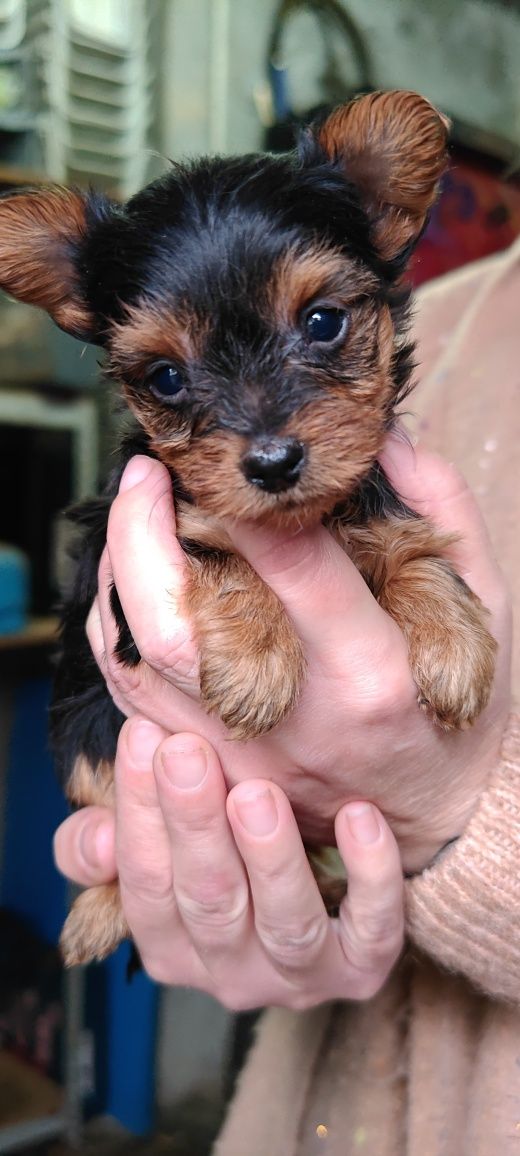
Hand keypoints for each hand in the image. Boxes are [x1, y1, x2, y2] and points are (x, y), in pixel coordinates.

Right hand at [54, 717, 403, 1006]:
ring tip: (257, 794)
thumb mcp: (160, 848)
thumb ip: (104, 846)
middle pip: (208, 900)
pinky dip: (369, 877)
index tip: (143, 735)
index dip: (138, 810)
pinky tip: (359, 816)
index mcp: (171, 947)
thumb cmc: (227, 855)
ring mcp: (298, 976)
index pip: (144, 883)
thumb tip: (97, 837)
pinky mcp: (363, 968)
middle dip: (194, 824)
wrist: (328, 894)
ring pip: (284, 923)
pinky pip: (372, 932)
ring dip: (269, 857)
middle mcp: (229, 974)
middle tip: (188, 751)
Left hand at [89, 437, 511, 870]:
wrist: (431, 817)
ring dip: (115, 576)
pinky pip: (131, 699)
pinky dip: (116, 630)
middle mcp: (293, 716)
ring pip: (138, 662)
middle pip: (178, 625)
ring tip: (129, 513)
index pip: (292, 569)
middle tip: (142, 473)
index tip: (216, 458)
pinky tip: (127, 582)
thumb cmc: (457, 705)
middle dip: (140, 536)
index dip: (242, 503)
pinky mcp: (211, 769)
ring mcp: (241, 752)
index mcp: (369, 670)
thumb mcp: (484, 606)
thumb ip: (443, 513)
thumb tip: (388, 441)